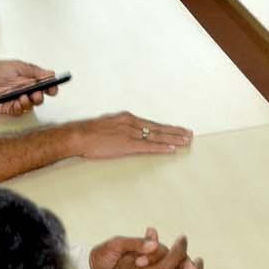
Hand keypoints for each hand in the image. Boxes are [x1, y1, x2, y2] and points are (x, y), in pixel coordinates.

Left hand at [0, 59, 57, 114]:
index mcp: (30, 81)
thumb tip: (51, 74)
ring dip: (31, 102)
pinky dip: (21, 107)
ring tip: (26, 96)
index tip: (53, 88)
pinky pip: (19, 111)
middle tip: (38, 92)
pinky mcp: (8, 108)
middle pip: (39, 98)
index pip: (46, 87)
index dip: (51, 88)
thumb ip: (34, 71)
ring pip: (30, 106)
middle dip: (41, 96)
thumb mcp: (18, 66)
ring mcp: (17, 101)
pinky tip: (19, 101)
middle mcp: (26, 92)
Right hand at [62, 111, 193, 159]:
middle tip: (189, 134)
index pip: (152, 124)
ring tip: (186, 141)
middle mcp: (133, 124)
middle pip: (159, 128)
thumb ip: (121, 129)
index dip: (167, 127)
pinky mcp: (128, 145)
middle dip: (175, 131)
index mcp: (128, 119)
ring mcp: (131, 134)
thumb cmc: (89, 132)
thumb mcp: (108, 125)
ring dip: (174, 139)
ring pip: (158, 136)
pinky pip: (149, 147)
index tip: (178, 129)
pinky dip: (162, 148)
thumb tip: (128, 134)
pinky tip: (172, 149)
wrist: (78, 136)